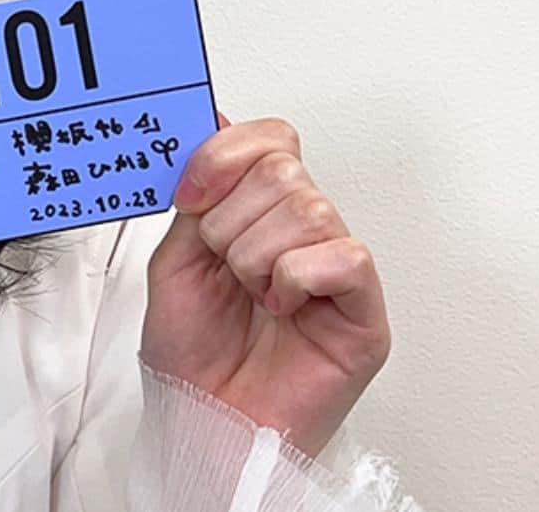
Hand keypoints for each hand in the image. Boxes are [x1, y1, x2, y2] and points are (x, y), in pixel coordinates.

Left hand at [140, 113, 391, 457]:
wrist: (204, 421)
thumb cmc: (193, 355)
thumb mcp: (175, 256)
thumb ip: (196, 193)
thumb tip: (209, 117)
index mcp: (259, 213)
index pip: (269, 138)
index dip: (225, 155)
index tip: (190, 195)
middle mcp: (302, 232)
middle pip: (283, 169)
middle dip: (231, 221)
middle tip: (223, 267)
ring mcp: (336, 268)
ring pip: (309, 209)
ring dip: (255, 256)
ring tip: (252, 295)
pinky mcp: (363, 310)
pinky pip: (343, 256)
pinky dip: (296, 278)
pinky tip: (282, 307)